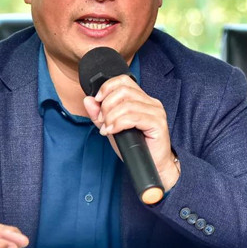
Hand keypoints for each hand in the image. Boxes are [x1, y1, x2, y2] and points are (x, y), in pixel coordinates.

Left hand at [82, 74, 179, 190]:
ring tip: (107, 129)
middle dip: (106, 105)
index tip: (97, 101)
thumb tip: (88, 100)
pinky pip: (133, 117)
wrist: (153, 166)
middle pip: (123, 90)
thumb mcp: (112, 128)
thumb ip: (99, 115)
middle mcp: (151, 102)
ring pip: (127, 104)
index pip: (123, 80)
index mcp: (142, 99)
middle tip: (102, 121)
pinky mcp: (158, 123)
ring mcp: (156, 112)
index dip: (107, 87)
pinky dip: (118, 123)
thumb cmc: (136, 147)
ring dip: (111, 117)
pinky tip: (112, 131)